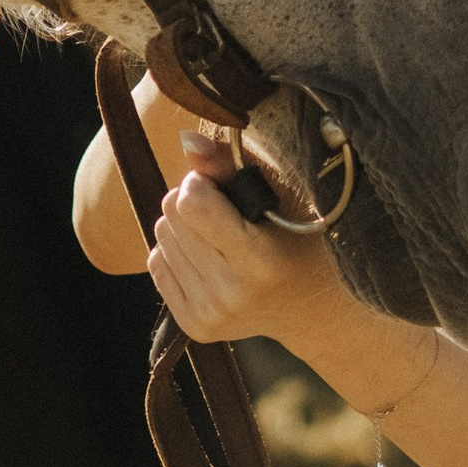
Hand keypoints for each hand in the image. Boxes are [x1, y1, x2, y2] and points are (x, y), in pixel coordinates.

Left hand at [147, 131, 347, 344]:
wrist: (312, 309)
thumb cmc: (301, 240)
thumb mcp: (279, 199)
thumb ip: (229, 166)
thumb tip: (186, 141)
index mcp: (258, 260)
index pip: (190, 203)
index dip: (203, 183)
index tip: (225, 189)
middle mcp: (230, 293)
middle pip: (171, 217)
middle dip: (192, 203)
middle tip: (226, 214)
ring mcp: (209, 314)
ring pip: (160, 237)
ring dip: (184, 227)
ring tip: (220, 236)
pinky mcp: (193, 325)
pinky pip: (156, 264)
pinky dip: (177, 252)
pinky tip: (209, 258)